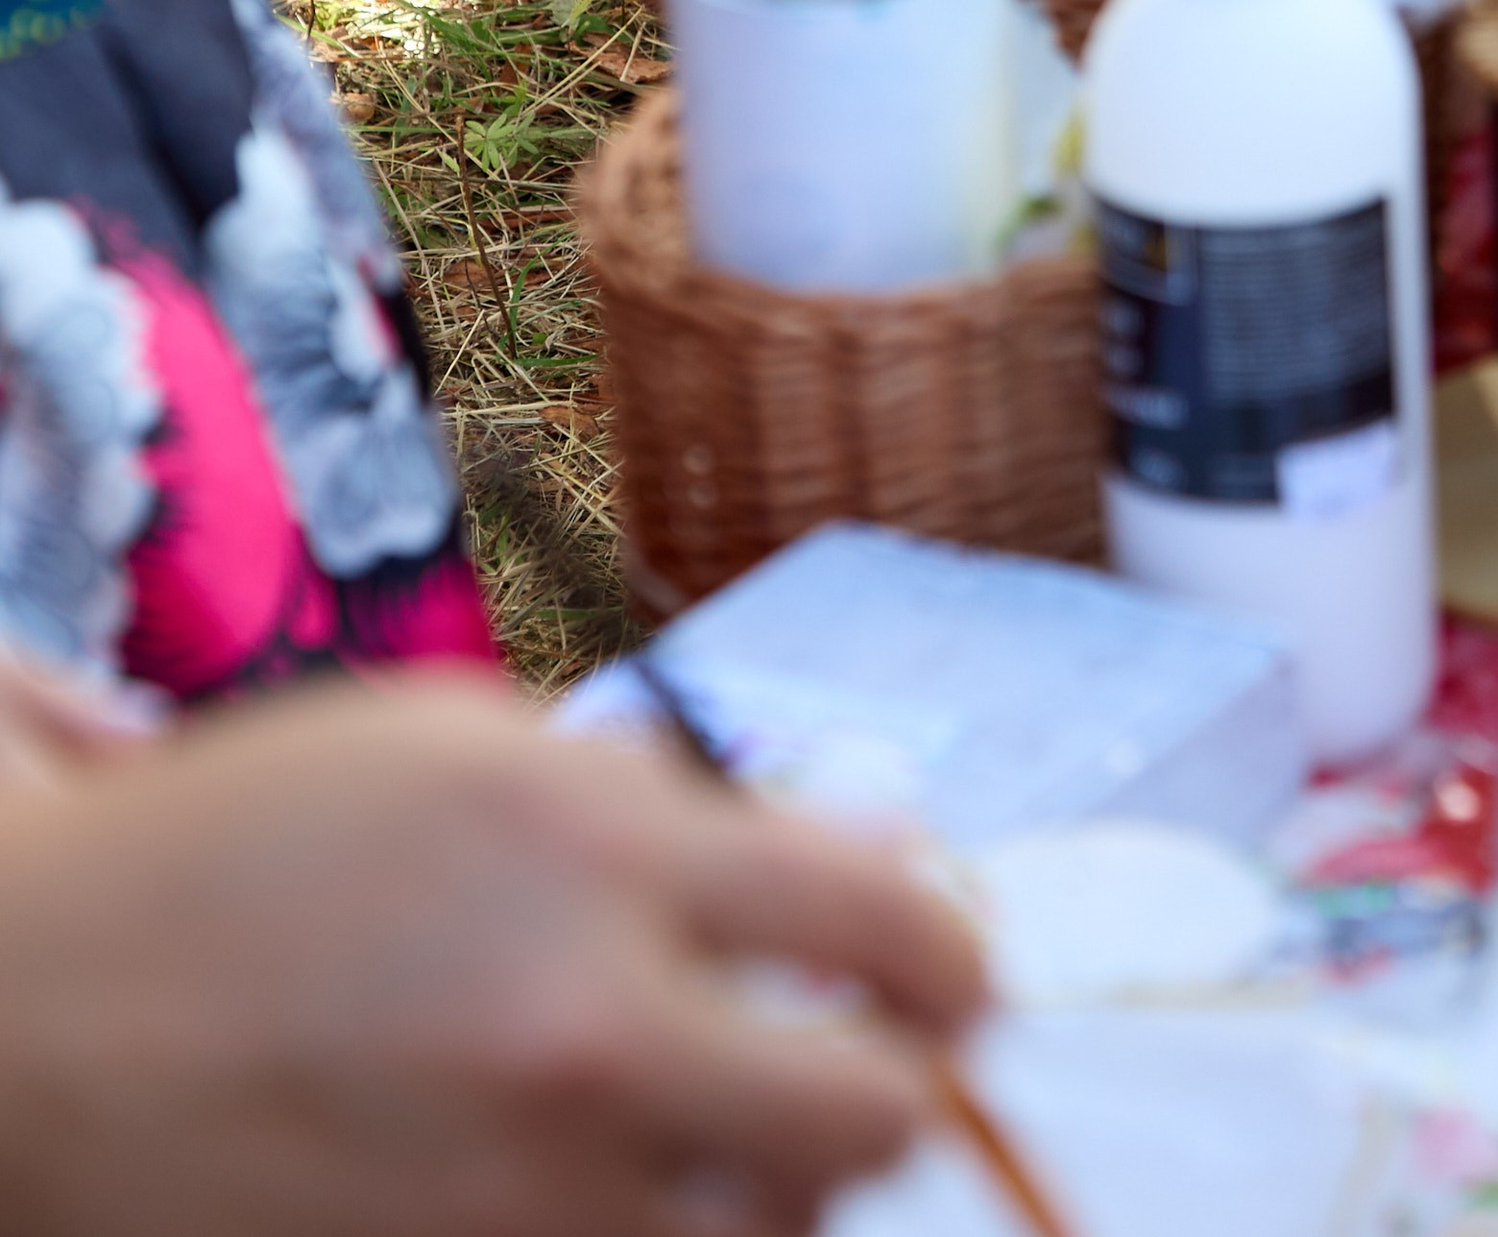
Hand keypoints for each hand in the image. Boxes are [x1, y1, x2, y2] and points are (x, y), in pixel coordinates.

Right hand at [0, 671, 986, 1236]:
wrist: (40, 1004)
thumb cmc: (263, 847)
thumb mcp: (474, 758)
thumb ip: (669, 819)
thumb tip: (861, 871)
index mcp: (598, 844)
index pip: (889, 919)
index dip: (953, 960)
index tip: (951, 981)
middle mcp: (584, 1024)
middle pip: (871, 1121)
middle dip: (884, 1095)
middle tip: (851, 1071)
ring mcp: (524, 1192)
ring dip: (764, 1189)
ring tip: (706, 1132)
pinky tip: (608, 1189)